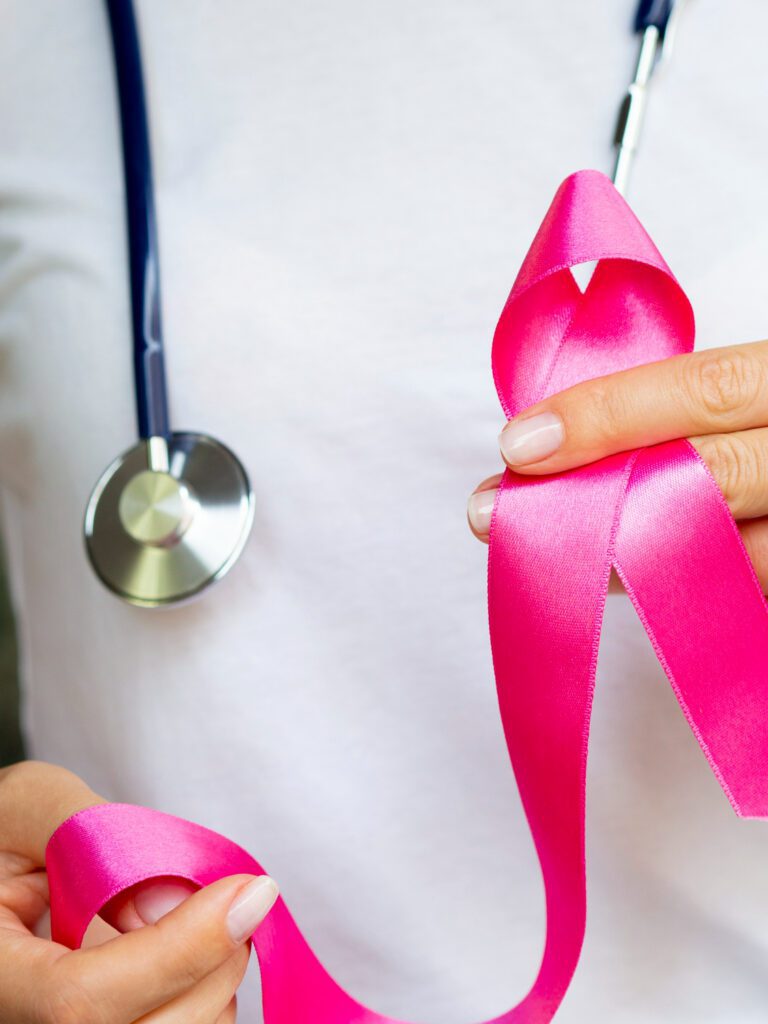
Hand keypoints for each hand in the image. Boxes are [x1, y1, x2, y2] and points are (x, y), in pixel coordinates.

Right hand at [0, 761, 277, 1022]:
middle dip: (211, 965)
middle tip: (238, 898)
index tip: (251, 891)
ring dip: (214, 984)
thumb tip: (171, 899)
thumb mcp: (30, 806)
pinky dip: (204, 1001)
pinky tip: (193, 954)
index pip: (80, 998)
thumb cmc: (3, 835)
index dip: (180, 948)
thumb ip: (96, 838)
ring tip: (207, 919)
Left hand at [468, 340, 767, 591]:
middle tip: (495, 514)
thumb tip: (568, 436)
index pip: (710, 386)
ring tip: (559, 556)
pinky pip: (746, 601)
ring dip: (626, 560)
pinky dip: (683, 595)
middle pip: (714, 478)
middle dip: (594, 497)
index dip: (610, 413)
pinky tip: (633, 581)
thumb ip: (706, 407)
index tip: (519, 441)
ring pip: (732, 558)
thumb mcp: (764, 396)